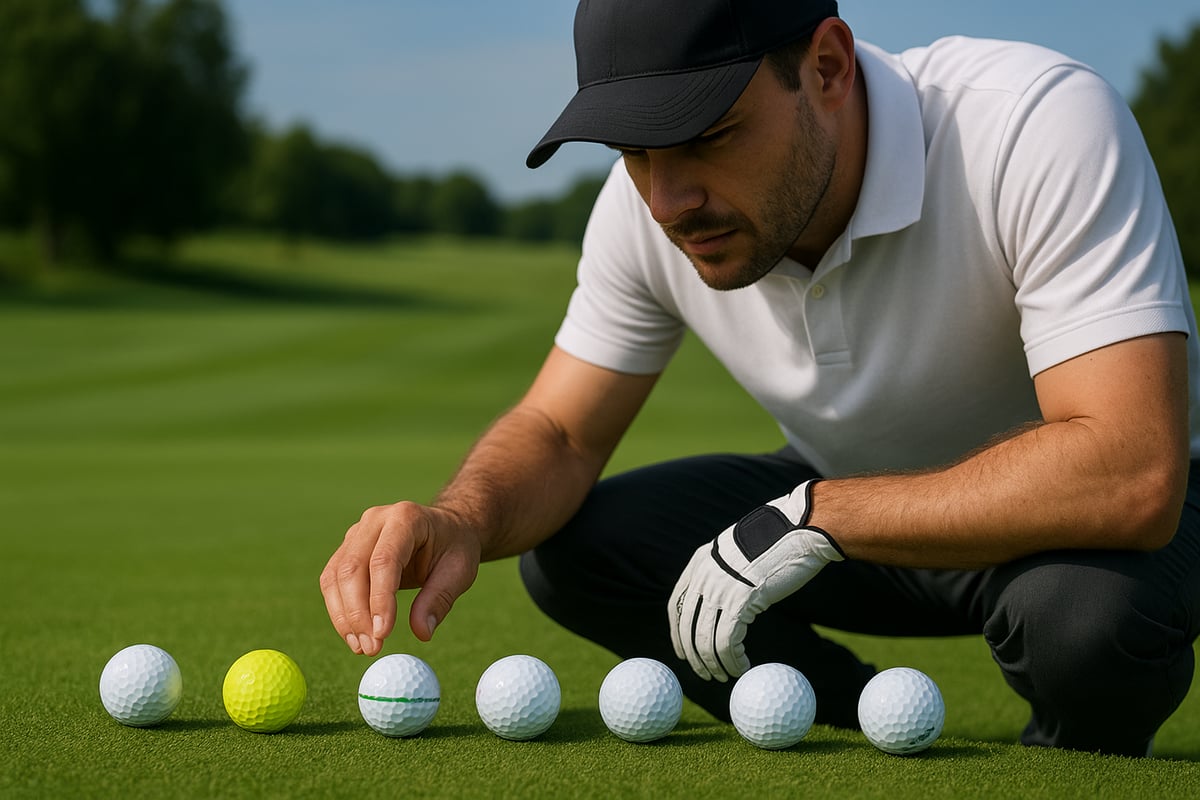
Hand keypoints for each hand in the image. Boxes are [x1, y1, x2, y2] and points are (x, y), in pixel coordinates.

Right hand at [320, 501, 480, 655]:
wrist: (446, 528)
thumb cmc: (455, 548)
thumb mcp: (459, 571)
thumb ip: (440, 599)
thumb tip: (422, 633)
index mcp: (406, 517)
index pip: (384, 560)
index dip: (380, 598)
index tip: (382, 633)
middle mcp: (375, 519)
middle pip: (352, 568)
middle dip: (357, 613)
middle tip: (370, 648)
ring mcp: (357, 532)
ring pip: (336, 576)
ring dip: (344, 616)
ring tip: (362, 647)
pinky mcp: (347, 549)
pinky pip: (333, 581)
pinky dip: (340, 611)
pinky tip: (353, 635)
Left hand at [668, 480, 843, 680]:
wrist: (799, 530)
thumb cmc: (777, 542)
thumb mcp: (737, 554)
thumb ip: (723, 573)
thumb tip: (720, 600)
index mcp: (699, 563)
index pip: (676, 606)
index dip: (678, 634)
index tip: (684, 654)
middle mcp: (704, 576)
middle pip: (687, 627)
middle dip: (694, 657)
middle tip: (707, 674)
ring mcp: (720, 588)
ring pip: (705, 639)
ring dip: (714, 664)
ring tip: (727, 675)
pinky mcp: (740, 601)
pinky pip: (728, 641)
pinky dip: (732, 660)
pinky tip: (742, 667)